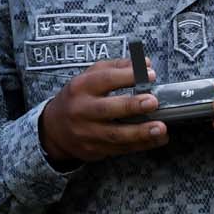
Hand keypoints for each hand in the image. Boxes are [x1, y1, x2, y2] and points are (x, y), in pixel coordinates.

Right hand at [38, 58, 167, 164]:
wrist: (53, 129)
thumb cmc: (78, 98)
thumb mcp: (90, 76)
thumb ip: (117, 67)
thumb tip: (146, 64)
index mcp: (80, 87)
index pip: (104, 79)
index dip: (127, 76)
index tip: (150, 74)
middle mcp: (81, 110)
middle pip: (107, 109)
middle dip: (132, 106)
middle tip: (153, 102)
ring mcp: (86, 132)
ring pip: (115, 134)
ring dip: (140, 132)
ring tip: (160, 128)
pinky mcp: (94, 150)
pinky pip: (120, 149)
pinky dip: (141, 145)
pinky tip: (157, 139)